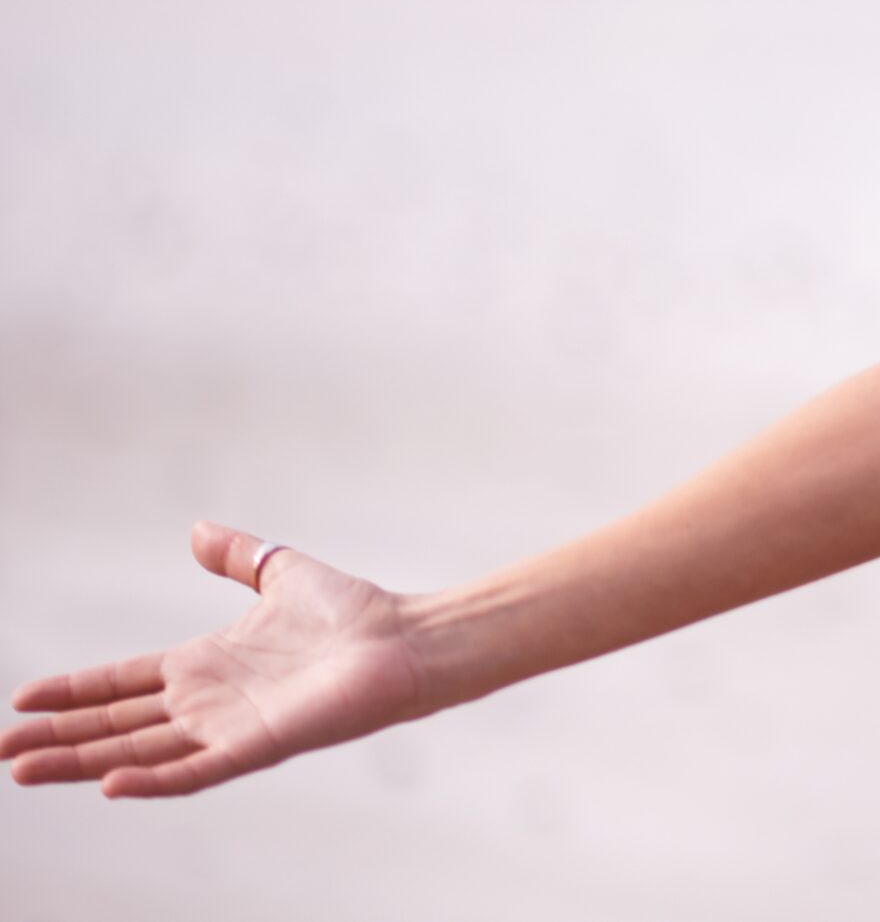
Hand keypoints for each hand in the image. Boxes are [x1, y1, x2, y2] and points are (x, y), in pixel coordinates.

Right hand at [3, 521, 433, 798]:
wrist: (406, 640)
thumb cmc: (353, 613)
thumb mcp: (281, 572)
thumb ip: (239, 555)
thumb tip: (196, 530)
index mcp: (207, 665)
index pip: (123, 683)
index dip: (74, 691)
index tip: (21, 697)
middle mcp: (209, 702)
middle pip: (117, 724)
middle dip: (59, 737)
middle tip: (1, 750)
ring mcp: (230, 727)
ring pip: (139, 752)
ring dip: (83, 762)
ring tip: (24, 769)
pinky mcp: (259, 745)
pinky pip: (197, 770)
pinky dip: (154, 779)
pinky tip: (109, 784)